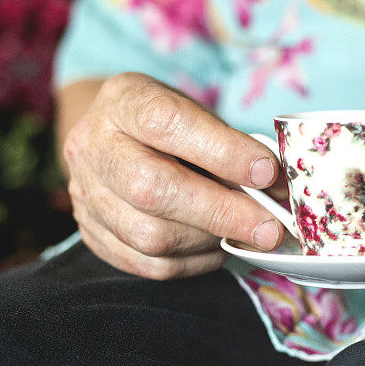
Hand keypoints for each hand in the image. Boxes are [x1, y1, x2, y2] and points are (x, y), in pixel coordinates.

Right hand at [64, 72, 285, 279]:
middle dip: (221, 212)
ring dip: (211, 239)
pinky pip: (149, 265)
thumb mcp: (197, 113)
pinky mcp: (92, 235)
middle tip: (269, 227)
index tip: (267, 172)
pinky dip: (194, 262)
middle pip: (151, 188)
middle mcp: (93, 147)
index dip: (221, 151)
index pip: (166, 123)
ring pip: (150, 236)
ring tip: (245, 233)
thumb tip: (279, 189)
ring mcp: (85, 195)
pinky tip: (217, 246)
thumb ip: (232, 145)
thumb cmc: (170, 125)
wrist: (113, 139)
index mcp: (123, 101)